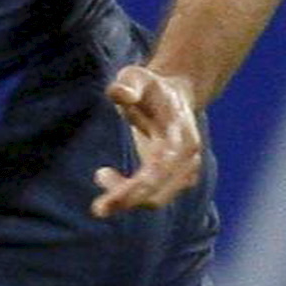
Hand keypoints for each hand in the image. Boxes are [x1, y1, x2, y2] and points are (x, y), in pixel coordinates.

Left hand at [93, 64, 206, 216]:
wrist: (175, 96)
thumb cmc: (151, 87)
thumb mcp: (137, 77)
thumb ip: (128, 85)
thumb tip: (116, 93)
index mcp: (179, 136)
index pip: (159, 170)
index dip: (134, 189)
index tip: (106, 202)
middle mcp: (188, 159)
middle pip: (158, 193)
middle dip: (128, 201)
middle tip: (97, 208)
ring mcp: (186, 172)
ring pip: (155, 199)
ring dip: (125, 196)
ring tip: (102, 174)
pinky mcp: (178, 180)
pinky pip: (154, 197)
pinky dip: (131, 195)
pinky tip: (110, 176)